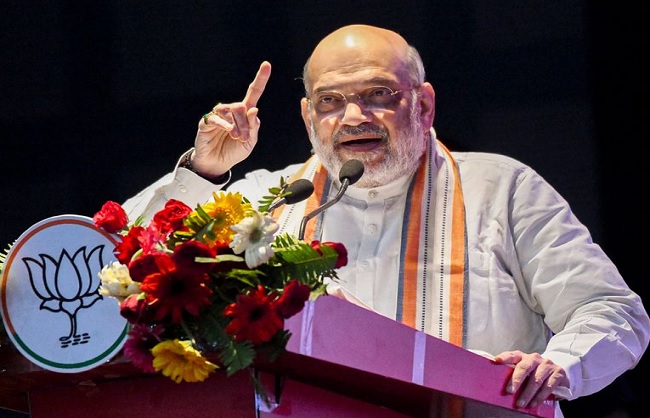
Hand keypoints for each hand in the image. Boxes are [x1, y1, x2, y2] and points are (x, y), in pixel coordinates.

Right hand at [191, 61, 271, 176]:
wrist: (217, 163)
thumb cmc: (234, 151)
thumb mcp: (249, 142)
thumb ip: (253, 128)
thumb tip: (254, 110)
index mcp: (244, 113)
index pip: (253, 93)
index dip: (261, 79)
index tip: (267, 64)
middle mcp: (231, 110)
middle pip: (242, 106)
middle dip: (246, 123)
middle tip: (243, 137)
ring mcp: (218, 114)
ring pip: (232, 110)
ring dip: (237, 126)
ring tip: (236, 137)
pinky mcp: (207, 121)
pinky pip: (216, 117)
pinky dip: (224, 124)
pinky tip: (228, 130)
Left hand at [493, 350, 568, 408]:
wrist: (558, 373)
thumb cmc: (534, 373)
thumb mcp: (524, 371)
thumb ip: (513, 373)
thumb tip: (497, 385)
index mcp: (523, 356)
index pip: (512, 355)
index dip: (504, 357)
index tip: (495, 361)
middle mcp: (534, 358)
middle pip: (524, 368)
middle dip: (515, 380)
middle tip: (509, 391)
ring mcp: (547, 364)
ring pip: (536, 380)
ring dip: (527, 394)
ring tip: (520, 404)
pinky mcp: (558, 373)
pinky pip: (548, 386)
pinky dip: (540, 397)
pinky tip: (534, 404)